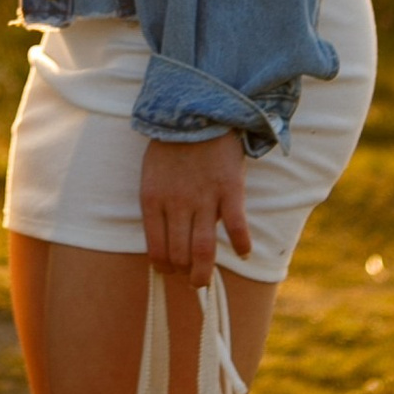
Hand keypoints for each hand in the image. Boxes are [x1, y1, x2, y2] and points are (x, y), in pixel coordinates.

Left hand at [138, 132, 249, 281]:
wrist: (197, 110)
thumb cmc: (171, 146)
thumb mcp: (151, 174)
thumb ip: (157, 204)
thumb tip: (164, 238)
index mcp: (152, 199)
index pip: (156, 248)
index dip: (163, 266)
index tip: (169, 270)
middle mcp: (176, 204)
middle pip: (180, 254)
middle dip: (184, 273)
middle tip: (190, 279)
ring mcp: (204, 198)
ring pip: (203, 250)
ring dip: (204, 273)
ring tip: (204, 282)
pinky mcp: (230, 190)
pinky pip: (236, 227)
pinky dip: (241, 245)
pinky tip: (243, 253)